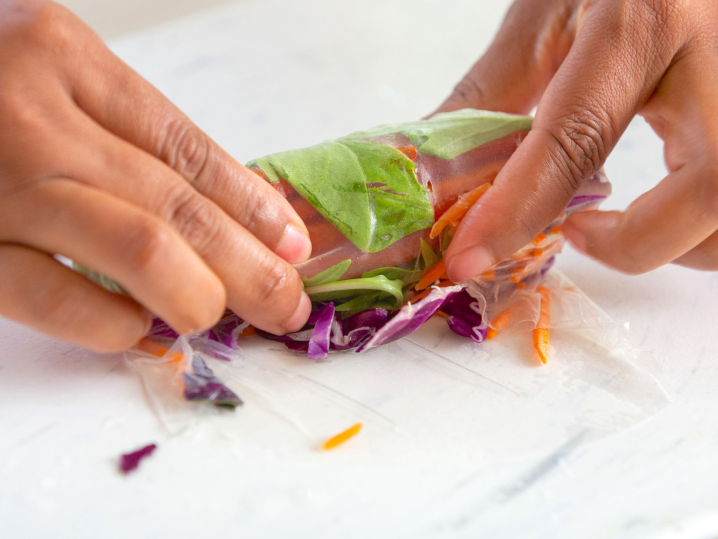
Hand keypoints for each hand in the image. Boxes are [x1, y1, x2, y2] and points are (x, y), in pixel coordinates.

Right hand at [0, 0, 311, 351]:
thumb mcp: (43, 75)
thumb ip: (123, 133)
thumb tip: (229, 207)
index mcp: (62, 58)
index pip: (188, 147)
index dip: (252, 205)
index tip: (294, 245)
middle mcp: (29, 115)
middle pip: (175, 203)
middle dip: (250, 264)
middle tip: (288, 303)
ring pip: (132, 246)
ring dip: (199, 295)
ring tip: (230, 319)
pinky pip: (50, 296)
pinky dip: (111, 324)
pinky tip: (144, 333)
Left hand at [437, 0, 717, 281]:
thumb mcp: (548, 18)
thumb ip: (492, 97)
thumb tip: (435, 177)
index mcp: (651, 19)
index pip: (577, 137)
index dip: (516, 210)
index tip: (469, 257)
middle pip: (706, 196)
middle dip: (633, 245)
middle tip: (577, 231)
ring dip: (667, 245)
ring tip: (611, 222)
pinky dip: (691, 231)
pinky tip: (654, 209)